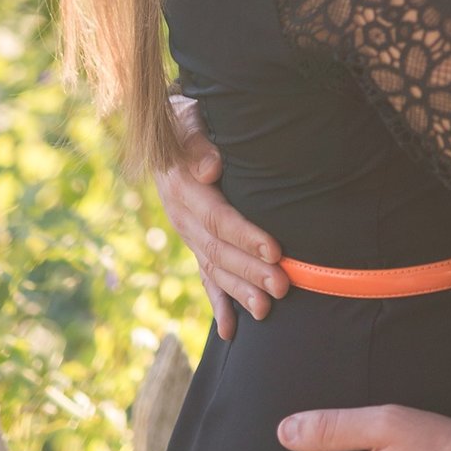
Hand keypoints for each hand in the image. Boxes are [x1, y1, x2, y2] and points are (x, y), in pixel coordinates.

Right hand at [154, 94, 287, 337]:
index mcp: (183, 187)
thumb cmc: (188, 119)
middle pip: (218, 250)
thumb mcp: (187, 118)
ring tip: (266, 311)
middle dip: (251, 271)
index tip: (274, 250)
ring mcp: (186, 234)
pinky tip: (231, 332)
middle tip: (283, 287)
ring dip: (240, 292)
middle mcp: (182, 216)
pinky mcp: (193, 244)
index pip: (218, 217)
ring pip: (213, 269)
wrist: (167, 129)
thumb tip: (210, 168)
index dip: (246, 236)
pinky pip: (204, 278)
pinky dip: (218, 305)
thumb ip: (196, 141)